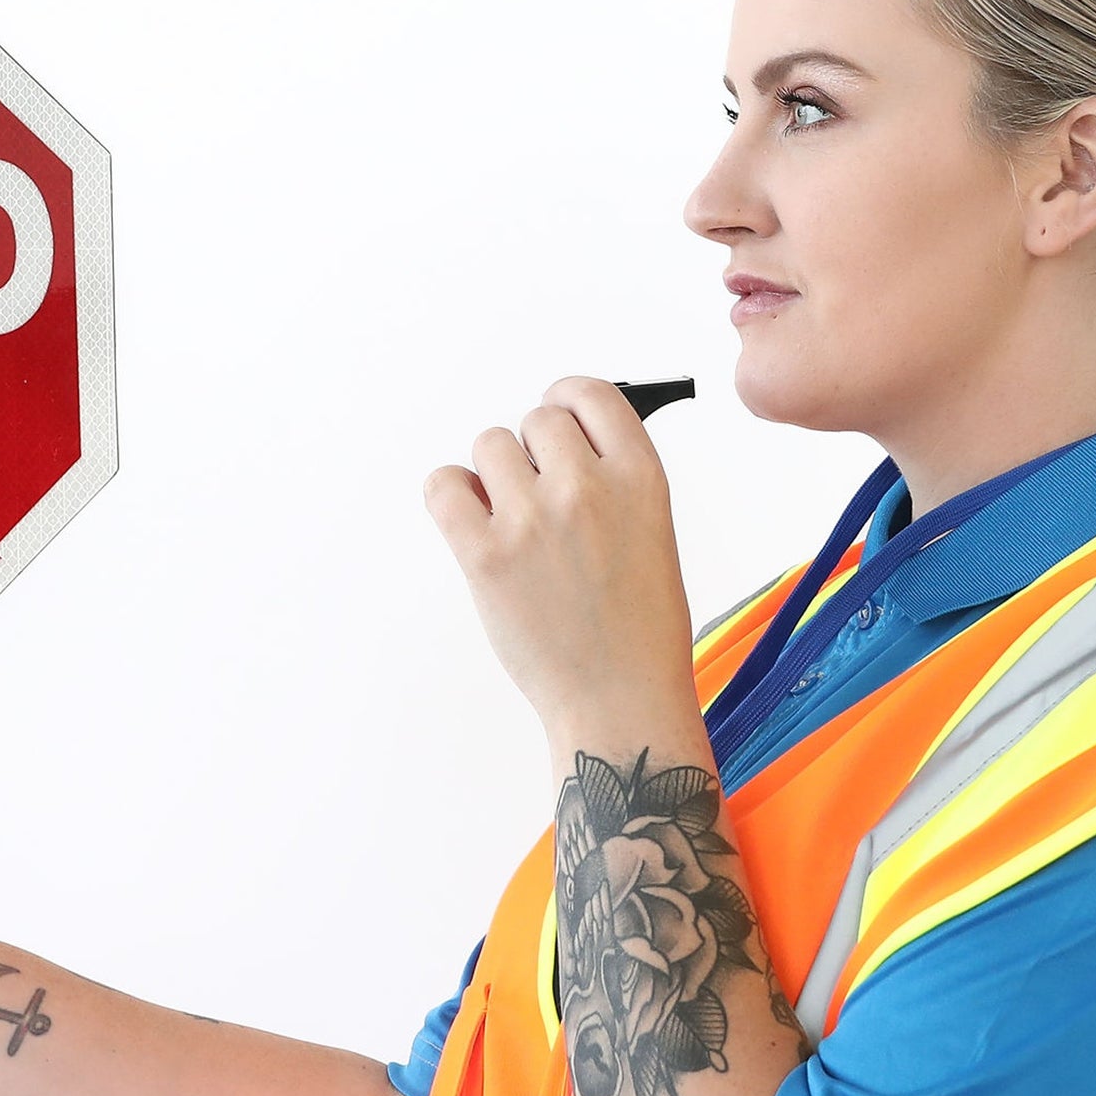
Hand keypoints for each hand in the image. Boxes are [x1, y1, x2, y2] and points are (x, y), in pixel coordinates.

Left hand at [424, 376, 698, 738]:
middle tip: (539, 496)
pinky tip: (470, 519)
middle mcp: (586, 488)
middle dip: (533, 452)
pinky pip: (443, 486)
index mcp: (640, 478)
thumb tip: (560, 439)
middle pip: (535, 420)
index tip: (557, 415)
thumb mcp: (651, 532)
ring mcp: (531, 520)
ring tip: (511, 520)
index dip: (566, 401)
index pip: (589, 395)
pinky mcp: (485, 555)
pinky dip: (451, 494)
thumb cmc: (638, 627)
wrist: (619, 700)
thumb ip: (612, 478)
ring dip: (493, 475)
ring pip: (488, 445)